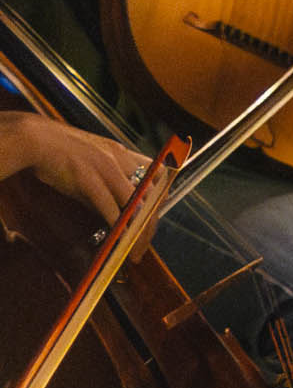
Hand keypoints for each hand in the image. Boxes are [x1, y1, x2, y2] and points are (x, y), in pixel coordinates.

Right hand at [0, 112, 151, 225]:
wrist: (38, 140)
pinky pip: (110, 206)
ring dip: (137, 228)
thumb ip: (105, 186)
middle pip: (151, 192)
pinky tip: (118, 237)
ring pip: (135, 202)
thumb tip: (113, 213)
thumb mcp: (93, 164)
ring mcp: (107, 168)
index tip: (154, 217)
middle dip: (151, 220)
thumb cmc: (62, 154)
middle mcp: (121, 159)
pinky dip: (117, 223)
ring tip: (134, 246)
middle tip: (144, 240)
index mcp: (124, 154)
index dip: (160, 198)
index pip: (159, 175)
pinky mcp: (90, 179)